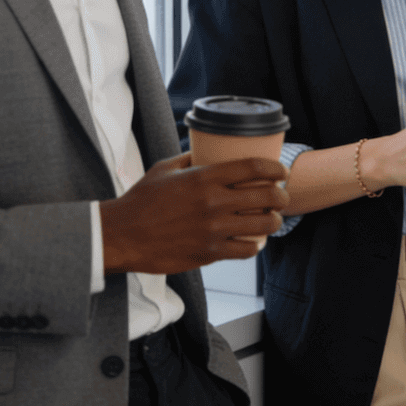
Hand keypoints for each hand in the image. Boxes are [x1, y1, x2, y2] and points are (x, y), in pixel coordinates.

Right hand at [99, 152, 289, 274]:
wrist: (123, 235)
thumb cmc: (142, 200)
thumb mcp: (165, 169)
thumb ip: (189, 159)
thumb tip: (207, 152)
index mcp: (203, 178)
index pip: (253, 167)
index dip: (275, 168)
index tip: (281, 171)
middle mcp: (213, 203)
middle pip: (267, 197)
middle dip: (282, 196)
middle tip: (281, 196)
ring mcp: (214, 230)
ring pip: (263, 226)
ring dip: (273, 222)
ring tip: (271, 219)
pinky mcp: (210, 253)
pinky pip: (246, 250)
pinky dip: (254, 245)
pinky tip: (252, 240)